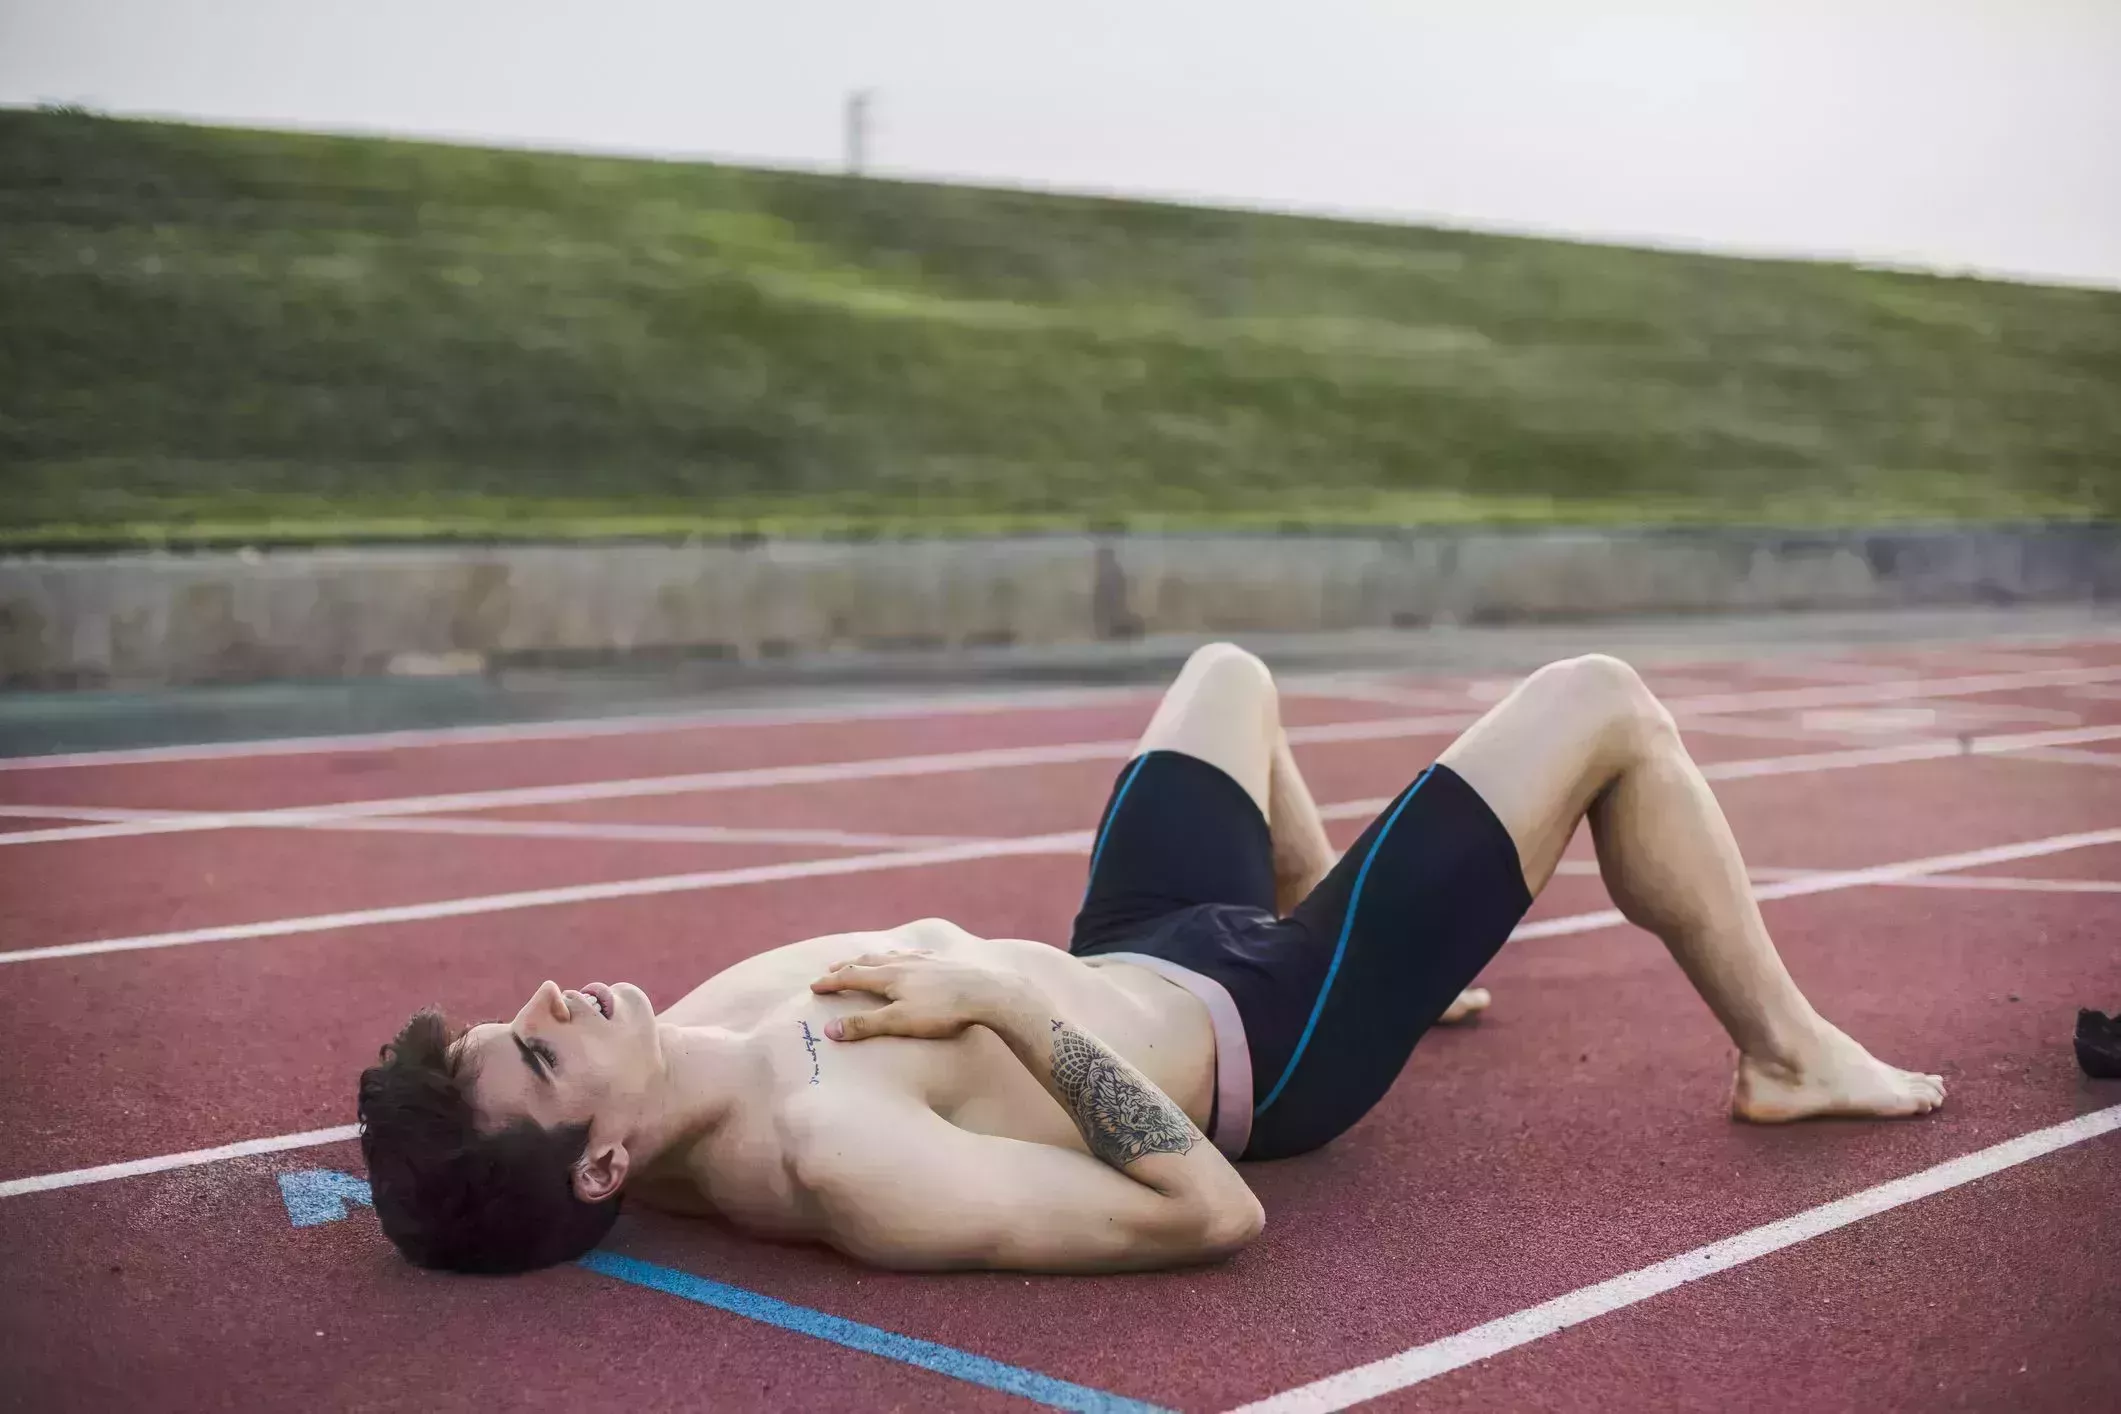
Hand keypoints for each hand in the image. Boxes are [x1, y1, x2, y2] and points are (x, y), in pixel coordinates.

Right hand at [809, 949, 1027, 1041]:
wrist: (986, 992)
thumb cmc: (943, 1010)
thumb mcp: (899, 1022)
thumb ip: (865, 1025)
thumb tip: (830, 1030)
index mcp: (889, 976)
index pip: (851, 976)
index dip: (831, 982)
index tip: (814, 986)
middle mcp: (903, 962)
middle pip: (868, 960)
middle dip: (847, 966)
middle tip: (831, 968)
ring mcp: (925, 959)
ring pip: (891, 954)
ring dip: (873, 957)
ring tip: (866, 958)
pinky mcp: (944, 961)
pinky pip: (916, 953)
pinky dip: (902, 954)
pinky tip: (911, 957)